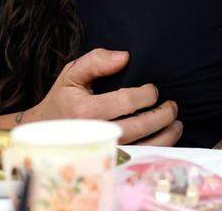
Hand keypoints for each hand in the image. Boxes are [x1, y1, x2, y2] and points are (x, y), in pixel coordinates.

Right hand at [24, 49, 182, 144]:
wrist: (45, 133)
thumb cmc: (62, 100)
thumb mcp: (71, 74)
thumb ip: (96, 61)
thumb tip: (124, 57)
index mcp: (85, 111)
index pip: (126, 102)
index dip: (147, 95)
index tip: (152, 90)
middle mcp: (95, 134)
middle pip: (139, 127)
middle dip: (162, 115)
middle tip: (172, 106)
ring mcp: (104, 152)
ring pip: (144, 148)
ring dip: (167, 135)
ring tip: (176, 123)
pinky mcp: (110, 163)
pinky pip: (140, 159)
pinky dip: (158, 150)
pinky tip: (166, 138)